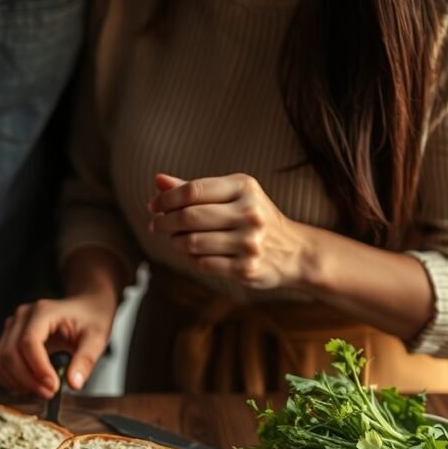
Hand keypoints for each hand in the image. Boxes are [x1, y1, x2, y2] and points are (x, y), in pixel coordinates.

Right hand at [0, 291, 117, 398]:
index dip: (38, 368)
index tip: (54, 387)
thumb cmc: (91, 320)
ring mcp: (11, 326)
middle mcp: (21, 317)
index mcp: (43, 311)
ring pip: (1, 360)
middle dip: (28, 380)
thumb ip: (85, 360)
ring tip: (41, 391)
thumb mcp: (97, 338)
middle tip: (50, 394)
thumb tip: (74, 384)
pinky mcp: (8, 338)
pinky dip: (9, 379)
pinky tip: (28, 387)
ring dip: (17, 382)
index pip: (29, 342)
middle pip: (10, 353)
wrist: (84, 307)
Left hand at [149, 173, 309, 288]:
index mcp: (244, 187)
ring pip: (192, 242)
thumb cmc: (252, 219)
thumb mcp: (231, 197)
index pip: (193, 190)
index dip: (166, 199)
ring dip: (176, 242)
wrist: (294, 251)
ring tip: (175, 240)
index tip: (153, 207)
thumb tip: (158, 180)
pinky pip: (202, 263)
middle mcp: (249, 213)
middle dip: (165, 222)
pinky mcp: (246, 268)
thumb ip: (194, 190)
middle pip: (189, 217)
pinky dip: (191, 259)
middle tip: (155, 226)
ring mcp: (249, 242)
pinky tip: (193, 254)